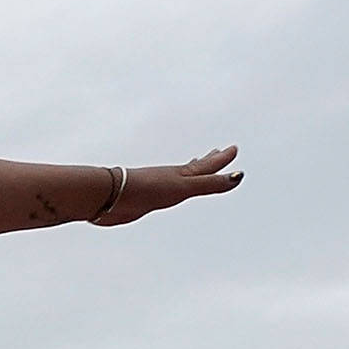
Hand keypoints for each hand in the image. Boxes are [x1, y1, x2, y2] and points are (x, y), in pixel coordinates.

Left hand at [95, 145, 241, 226]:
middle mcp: (171, 178)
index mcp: (181, 174)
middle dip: (208, 160)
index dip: (221, 159)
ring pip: (179, 178)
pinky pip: (166, 191)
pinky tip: (167, 189)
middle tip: (218, 150)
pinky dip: (172, 187)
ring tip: (195, 165)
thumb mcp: (183, 187)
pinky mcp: (146, 200)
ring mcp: (158, 187)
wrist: (110, 197)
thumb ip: (209, 184)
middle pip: (195, 167)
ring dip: (190, 171)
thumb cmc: (146, 189)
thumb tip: (237, 177)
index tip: (233, 148)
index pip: (207, 165)